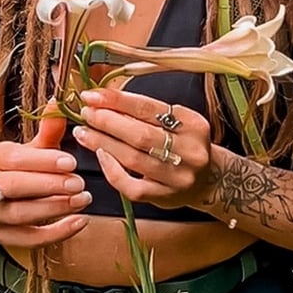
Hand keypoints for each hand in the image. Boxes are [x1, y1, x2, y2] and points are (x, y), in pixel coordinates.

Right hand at [0, 101, 91, 247]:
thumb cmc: (19, 168)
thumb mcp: (32, 147)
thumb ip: (48, 129)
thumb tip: (60, 100)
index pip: (14, 159)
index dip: (42, 161)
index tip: (71, 161)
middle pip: (13, 187)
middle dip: (48, 186)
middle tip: (78, 184)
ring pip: (20, 215)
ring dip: (54, 209)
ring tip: (82, 201)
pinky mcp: (3, 238)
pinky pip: (28, 240)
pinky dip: (54, 234)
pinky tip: (78, 223)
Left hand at [74, 87, 212, 210]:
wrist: (209, 179)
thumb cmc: (185, 143)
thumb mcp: (178, 121)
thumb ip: (146, 112)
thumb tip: (106, 100)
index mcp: (193, 124)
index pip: (148, 108)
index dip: (117, 101)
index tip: (93, 95)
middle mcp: (189, 151)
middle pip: (140, 134)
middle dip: (107, 121)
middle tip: (86, 112)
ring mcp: (178, 177)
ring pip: (133, 159)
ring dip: (103, 143)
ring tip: (84, 132)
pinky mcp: (165, 198)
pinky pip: (132, 186)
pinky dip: (112, 171)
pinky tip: (100, 156)